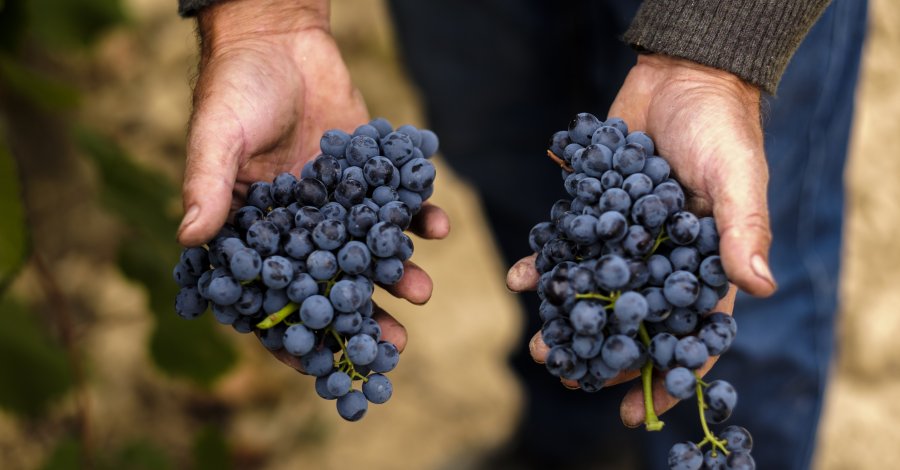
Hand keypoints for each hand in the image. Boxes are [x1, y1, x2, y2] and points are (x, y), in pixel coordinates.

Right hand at [176, 0, 449, 366]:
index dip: (295, 333)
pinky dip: (418, 216)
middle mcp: (300, 226)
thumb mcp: (216, 134)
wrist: (280, 37)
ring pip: (369, 251)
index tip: (321, 366)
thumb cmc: (236, 86)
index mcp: (254, 230)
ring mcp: (338, 204)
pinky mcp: (370, 176)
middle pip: (332, 284)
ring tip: (421, 292)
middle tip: (392, 345)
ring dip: (396, 274)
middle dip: (362, 316)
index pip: (273, 296)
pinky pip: (397, 204)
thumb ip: (206, 184)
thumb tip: (189, 239)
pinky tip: (437, 227)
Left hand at [507, 52, 773, 424]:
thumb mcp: (737, 177)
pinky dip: (547, 263)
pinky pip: (569, 246)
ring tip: (540, 344)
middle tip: (569, 376)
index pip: (689, 331)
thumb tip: (761, 286)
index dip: (667, 374)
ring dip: (569, 317)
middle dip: (602, 351)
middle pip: (633, 320)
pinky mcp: (595, 211)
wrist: (680, 76)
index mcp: (705, 264)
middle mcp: (662, 259)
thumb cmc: (721, 128)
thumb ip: (743, 230)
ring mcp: (626, 238)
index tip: (637, 412)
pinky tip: (523, 279)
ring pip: (595, 291)